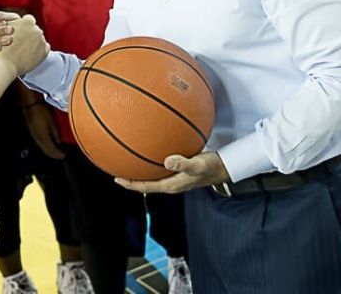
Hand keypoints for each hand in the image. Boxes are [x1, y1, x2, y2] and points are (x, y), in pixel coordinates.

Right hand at [0, 15, 48, 76]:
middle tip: (21, 41)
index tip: (18, 32)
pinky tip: (30, 55)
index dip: (23, 26)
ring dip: (34, 43)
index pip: (28, 20)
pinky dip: (39, 52)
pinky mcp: (45, 51)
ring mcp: (41, 40)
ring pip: (39, 39)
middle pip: (34, 30)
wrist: (3, 65)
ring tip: (24, 49)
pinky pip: (44, 49)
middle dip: (29, 34)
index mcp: (27, 21)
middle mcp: (36, 29)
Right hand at [22, 102, 64, 159]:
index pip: (52, 151)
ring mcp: (34, 136)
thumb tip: (58, 141)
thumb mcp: (53, 123)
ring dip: (50, 151)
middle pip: (47, 151)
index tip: (64, 156)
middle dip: (54, 155)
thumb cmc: (42, 113)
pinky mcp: (33, 133)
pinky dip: (46, 146)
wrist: (30, 106)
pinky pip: (40, 143)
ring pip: (43, 148)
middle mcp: (38, 139)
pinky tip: (49, 143)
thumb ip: (56, 134)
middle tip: (60, 155)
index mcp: (44, 138)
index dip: (58, 155)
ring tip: (56, 151)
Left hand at [115, 151, 229, 194]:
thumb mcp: (198, 164)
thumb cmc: (211, 167)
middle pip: (146, 184)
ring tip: (128, 163)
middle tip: (117, 171)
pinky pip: (160, 169)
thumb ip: (183, 163)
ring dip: (141, 171)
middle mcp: (171, 183)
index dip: (131, 184)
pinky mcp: (178, 171)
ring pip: (152, 177)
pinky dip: (151, 163)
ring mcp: (174, 178)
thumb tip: (167, 161)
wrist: (223, 167)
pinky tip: (149, 153)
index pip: (146, 187)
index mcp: (172, 185)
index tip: (117, 179)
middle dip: (131, 179)